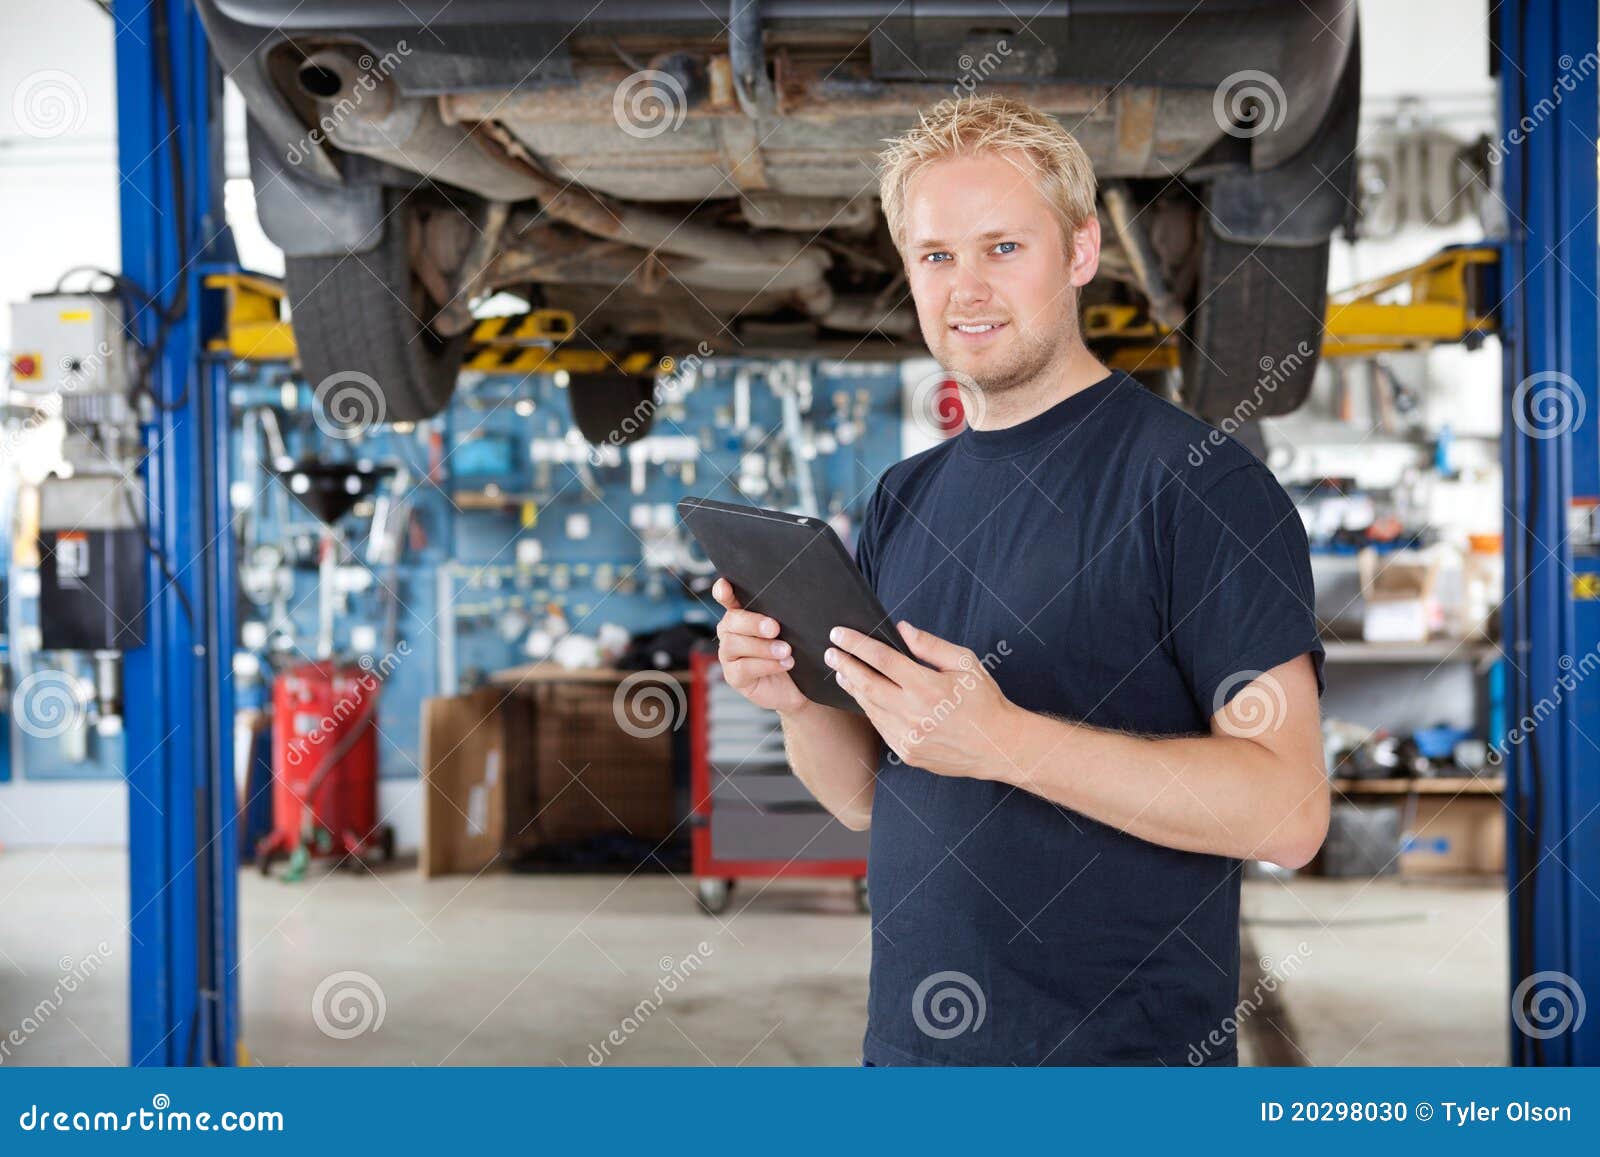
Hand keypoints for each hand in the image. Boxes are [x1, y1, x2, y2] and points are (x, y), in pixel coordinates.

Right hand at [712, 577, 810, 715]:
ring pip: (735, 644)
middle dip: (753, 622)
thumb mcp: (789, 630)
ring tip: (786, 650)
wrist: (798, 686)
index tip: (724, 585)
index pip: (728, 598)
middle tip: (775, 628)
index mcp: (742, 615)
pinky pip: (744, 667)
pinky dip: (766, 664)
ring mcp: (728, 654)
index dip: (723, 591)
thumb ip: (781, 616)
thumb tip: (789, 601)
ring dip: (763, 647)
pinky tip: (784, 663)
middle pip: (732, 620)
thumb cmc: (792, 652)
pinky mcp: (734, 676)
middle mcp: (730, 632)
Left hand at [824, 621, 1015, 778]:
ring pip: (870, 708)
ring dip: (853, 687)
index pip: (882, 659)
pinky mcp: (907, 753)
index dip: (857, 644)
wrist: (998, 746)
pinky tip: (864, 696)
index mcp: (928, 687)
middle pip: (867, 684)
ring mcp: (908, 737)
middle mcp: (914, 713)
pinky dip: (869, 709)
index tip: (839, 634)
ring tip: (842, 671)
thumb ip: (930, 645)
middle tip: (830, 652)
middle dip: (845, 665)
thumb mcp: (965, 663)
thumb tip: (901, 629)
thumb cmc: (984, 700)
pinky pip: (880, 727)